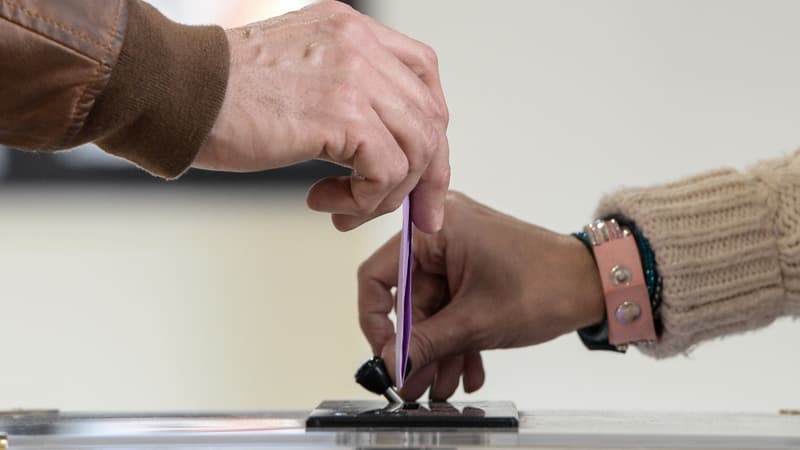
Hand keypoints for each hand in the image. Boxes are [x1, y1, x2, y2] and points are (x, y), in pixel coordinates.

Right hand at [194, 1, 449, 232]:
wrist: (174, 92)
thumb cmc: (221, 93)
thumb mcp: (299, 74)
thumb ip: (345, 95)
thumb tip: (380, 150)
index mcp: (353, 31)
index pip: (423, 75)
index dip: (432, 128)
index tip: (424, 170)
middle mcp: (361, 45)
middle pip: (430, 116)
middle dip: (428, 175)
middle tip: (413, 214)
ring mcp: (354, 76)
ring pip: (416, 147)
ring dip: (388, 194)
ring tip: (348, 209)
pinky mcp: (340, 113)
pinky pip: (386, 170)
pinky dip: (365, 200)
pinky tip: (327, 200)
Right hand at [358, 192, 604, 400]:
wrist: (595, 284)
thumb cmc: (548, 283)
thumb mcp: (476, 321)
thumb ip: (426, 343)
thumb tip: (392, 363)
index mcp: (436, 229)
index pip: (379, 274)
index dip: (375, 320)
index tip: (386, 354)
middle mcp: (443, 233)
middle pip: (409, 298)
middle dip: (417, 346)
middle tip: (414, 383)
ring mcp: (460, 250)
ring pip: (433, 308)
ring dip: (439, 349)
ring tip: (442, 385)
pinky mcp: (475, 267)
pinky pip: (454, 305)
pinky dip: (459, 337)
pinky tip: (467, 369)